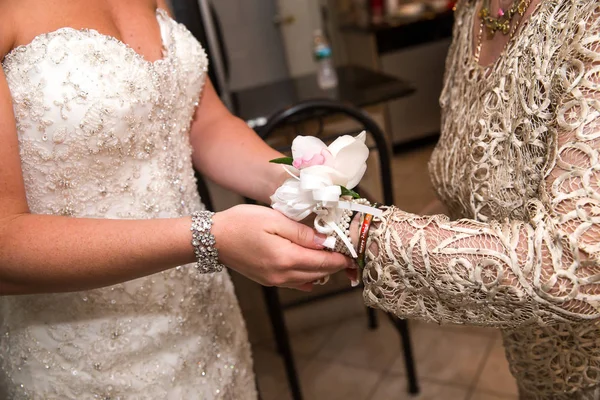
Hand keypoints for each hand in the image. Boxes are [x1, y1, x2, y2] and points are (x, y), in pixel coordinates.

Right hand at [212, 205, 354, 290]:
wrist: (213, 238)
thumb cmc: (242, 223)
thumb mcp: (275, 220)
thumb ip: (302, 233)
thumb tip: (325, 241)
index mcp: (286, 259)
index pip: (323, 262)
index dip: (341, 258)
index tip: (353, 253)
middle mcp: (282, 275)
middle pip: (318, 274)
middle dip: (335, 266)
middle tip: (348, 255)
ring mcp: (274, 281)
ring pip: (308, 280)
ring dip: (322, 272)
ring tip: (334, 260)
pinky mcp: (267, 280)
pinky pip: (294, 283)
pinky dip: (307, 278)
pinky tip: (312, 271)